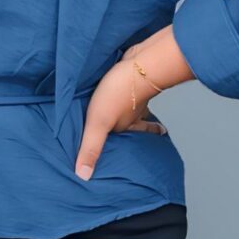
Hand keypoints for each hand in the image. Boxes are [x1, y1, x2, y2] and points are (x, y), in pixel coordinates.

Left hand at [74, 54, 165, 180]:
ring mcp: (134, 94)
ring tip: (138, 110)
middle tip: (154, 133)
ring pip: (135, 105)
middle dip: (142, 129)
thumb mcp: (99, 123)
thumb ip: (91, 147)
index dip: (130, 147)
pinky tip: (124, 81)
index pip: (128, 140)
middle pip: (137, 123)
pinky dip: (131, 87)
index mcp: (125, 125)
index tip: (135, 154)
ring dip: (136, 108)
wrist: (141, 62)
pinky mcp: (131, 76)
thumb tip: (83, 177)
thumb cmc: (119, 92)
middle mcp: (132, 111)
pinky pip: (130, 86)